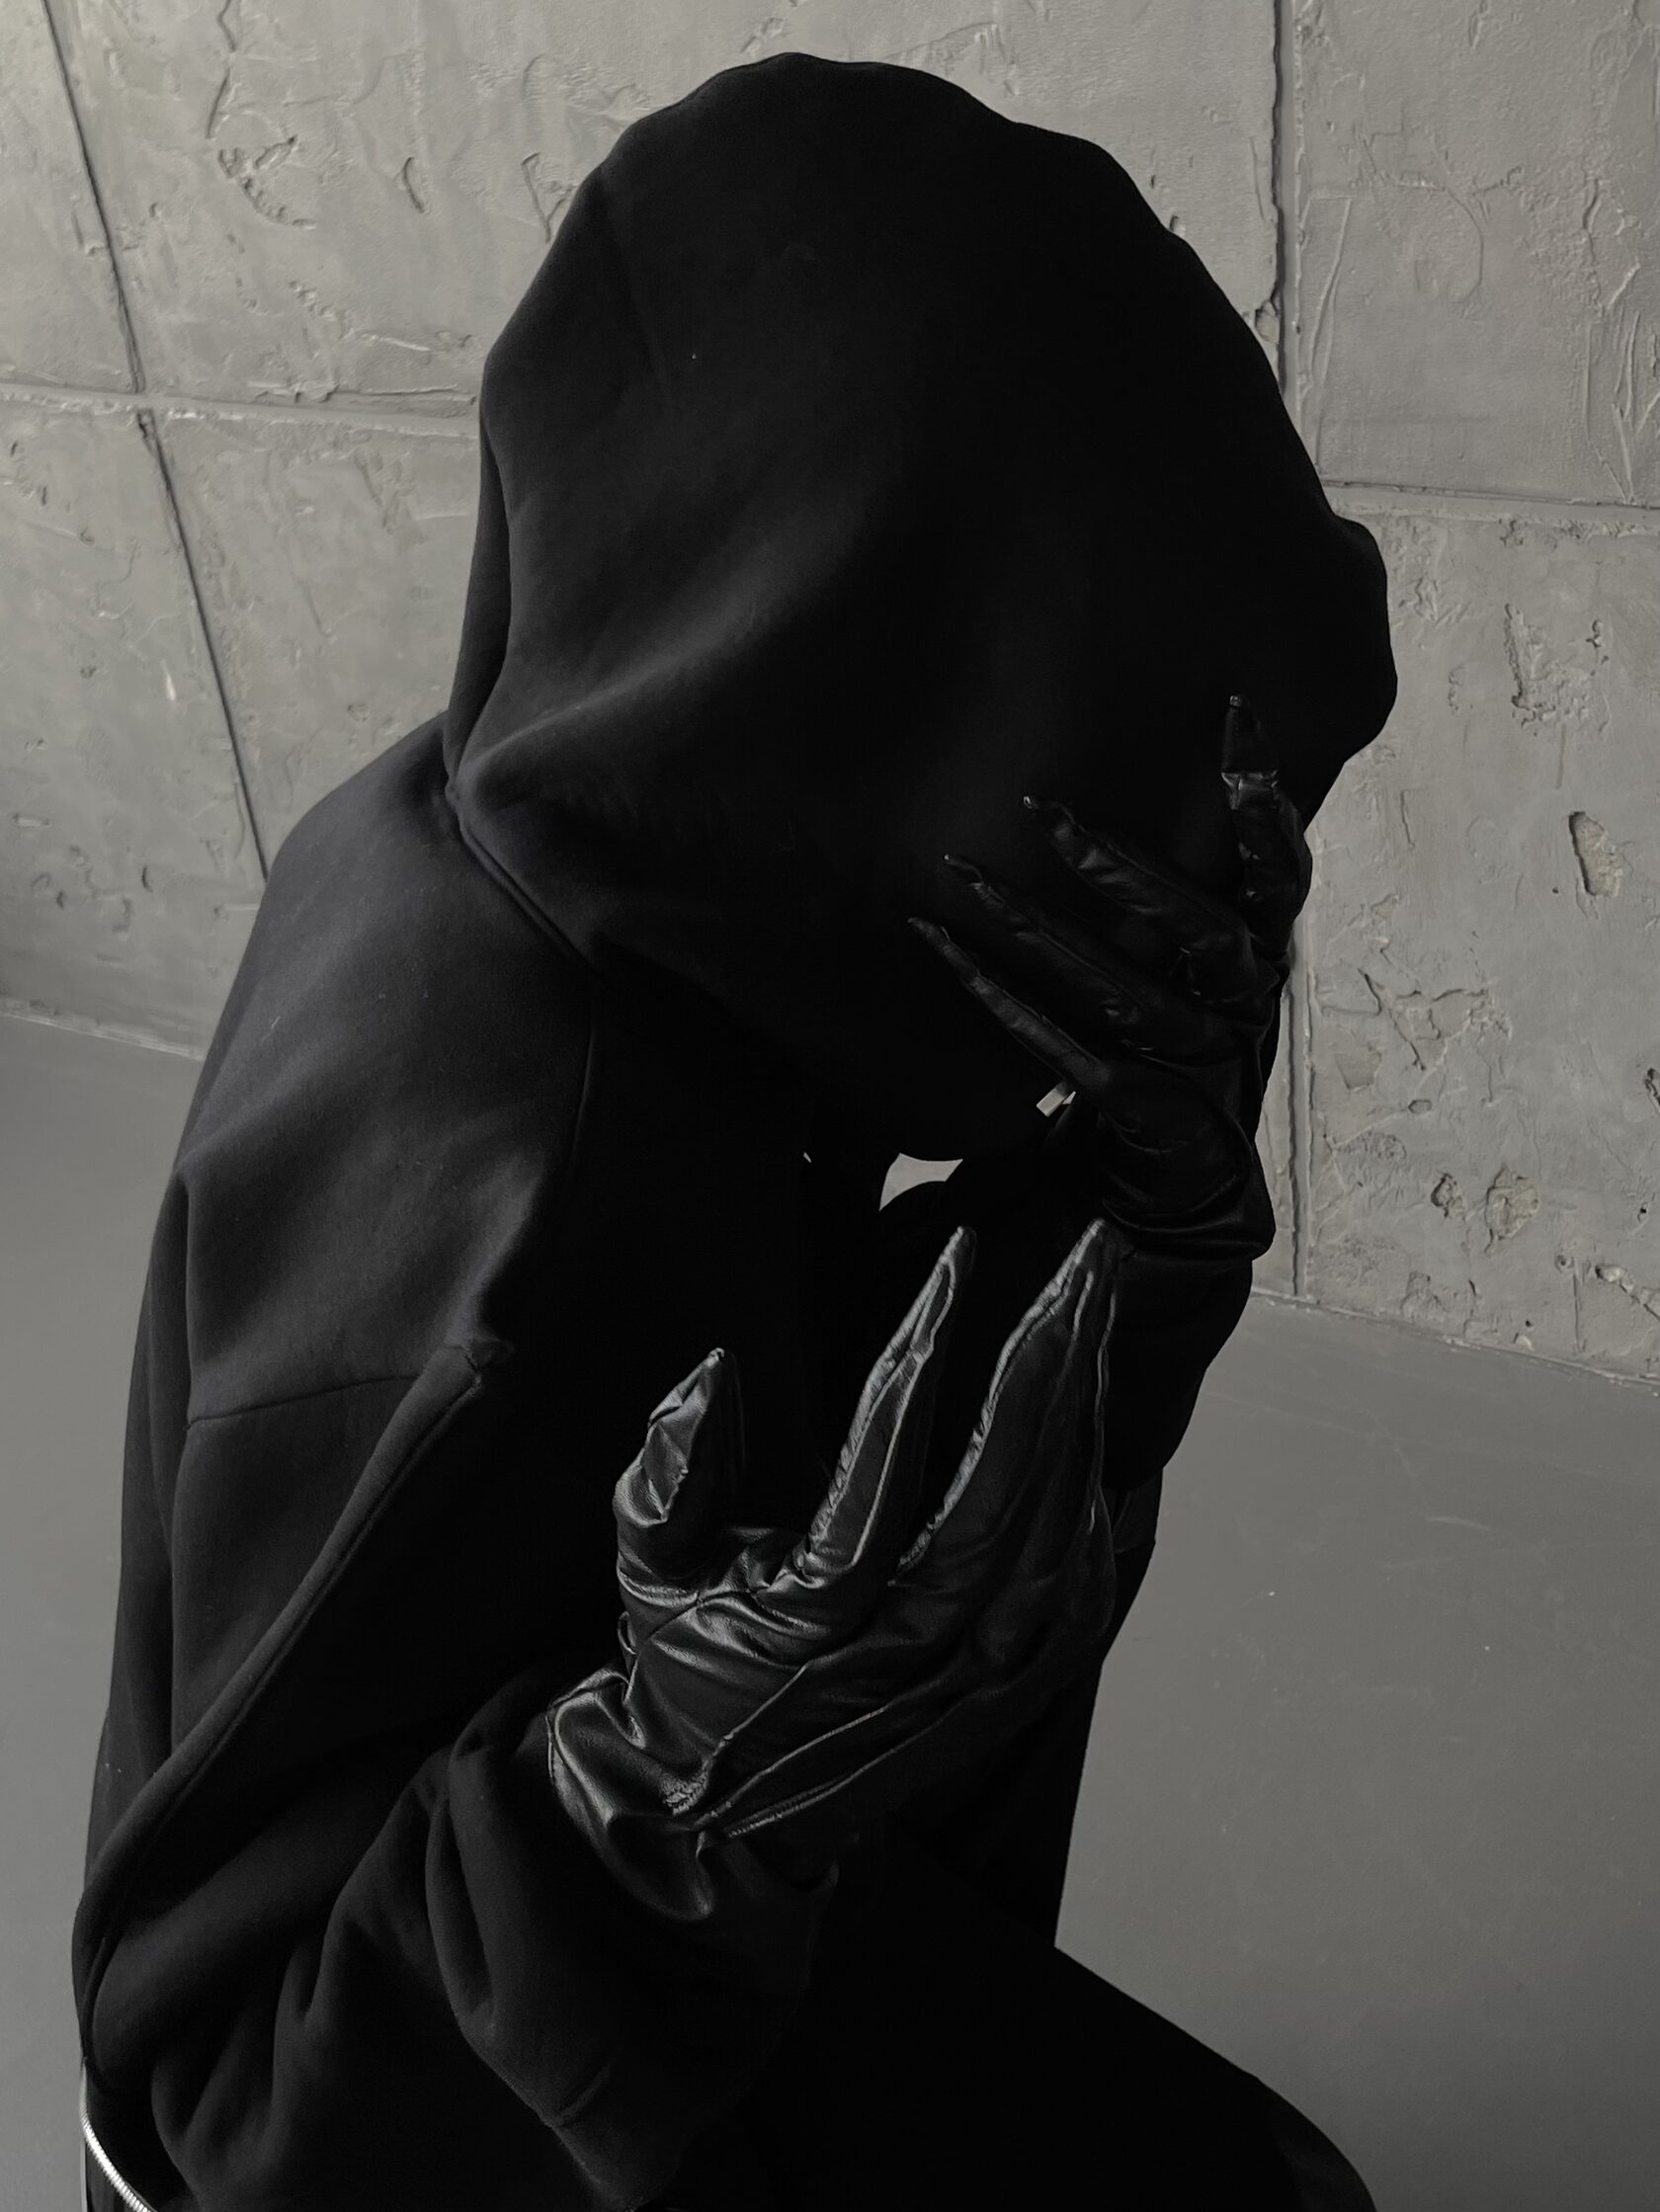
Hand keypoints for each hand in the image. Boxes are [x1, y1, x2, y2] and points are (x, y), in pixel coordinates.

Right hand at [546, 1217, 1126, 1952]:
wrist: (720, 1816)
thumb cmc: (686, 1661)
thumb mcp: (646, 1566)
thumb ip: (667, 1471)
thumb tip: (712, 1373)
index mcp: (811, 1613)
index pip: (886, 1456)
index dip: (927, 1343)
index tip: (959, 1253)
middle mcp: (905, 1651)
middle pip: (1003, 1487)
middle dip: (1052, 1357)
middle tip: (1087, 1258)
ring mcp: (969, 1680)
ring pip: (1053, 1533)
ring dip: (1083, 1412)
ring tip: (1096, 1312)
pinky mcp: (1009, 1696)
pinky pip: (1079, 1590)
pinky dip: (1097, 1499)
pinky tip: (1099, 1420)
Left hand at [906, 694, 1309, 1269]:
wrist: (1173, 1188)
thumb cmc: (1171, 1049)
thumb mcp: (1190, 967)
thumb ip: (1180, 894)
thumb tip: (1122, 783)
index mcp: (1261, 959)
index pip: (1280, 874)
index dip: (1263, 800)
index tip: (1235, 711)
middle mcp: (1242, 1009)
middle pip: (1208, 932)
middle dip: (1129, 869)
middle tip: (1051, 816)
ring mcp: (1199, 1069)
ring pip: (1128, 996)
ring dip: (1042, 933)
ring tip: (965, 878)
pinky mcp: (1147, 1119)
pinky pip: (1070, 1057)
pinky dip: (1008, 1007)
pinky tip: (946, 953)